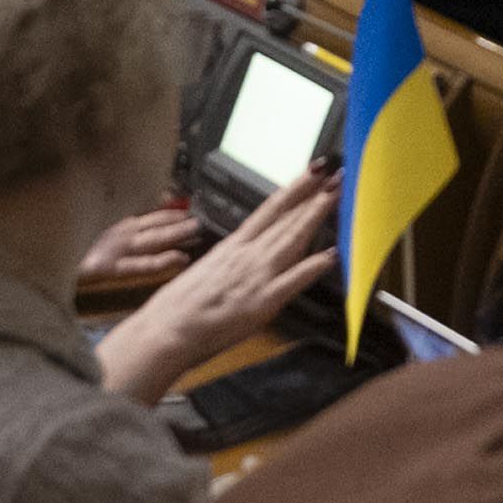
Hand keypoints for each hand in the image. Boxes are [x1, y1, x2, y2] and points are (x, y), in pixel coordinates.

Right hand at [98, 175, 343, 401]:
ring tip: (337, 196)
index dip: (293, 189)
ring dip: (316, 216)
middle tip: (338, 174)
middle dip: (314, 196)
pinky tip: (331, 255)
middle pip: (287, 219)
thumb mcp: (205, 272)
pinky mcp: (262, 302)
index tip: (312, 172)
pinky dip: (313, 266)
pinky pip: (293, 281)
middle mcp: (246, 255)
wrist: (165, 330)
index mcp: (232, 247)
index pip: (269, 210)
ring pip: (292, 239)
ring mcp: (256, 277)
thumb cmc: (177, 307)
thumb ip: (229, 263)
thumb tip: (242, 260)